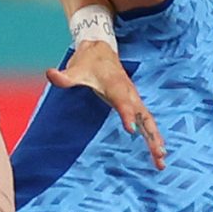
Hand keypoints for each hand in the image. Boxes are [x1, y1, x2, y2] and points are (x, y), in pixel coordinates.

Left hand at [47, 39, 164, 169]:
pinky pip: (147, 123)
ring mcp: (134, 100)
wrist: (101, 50)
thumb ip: (65, 76)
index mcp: (116, 85)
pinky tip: (158, 154)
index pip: (122, 102)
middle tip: (159, 153)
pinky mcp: (135, 105)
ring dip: (156, 140)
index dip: (127, 114)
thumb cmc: (89, 62)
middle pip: (143, 116)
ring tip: (161, 161)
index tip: (131, 130)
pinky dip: (154, 137)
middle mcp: (129, 94)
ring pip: (149, 122)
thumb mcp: (76, 69)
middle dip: (151, 134)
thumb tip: (51, 74)